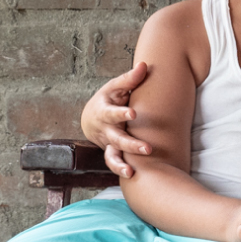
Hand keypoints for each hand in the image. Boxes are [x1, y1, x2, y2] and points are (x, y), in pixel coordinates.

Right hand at [83, 62, 151, 177]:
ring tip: (131, 172)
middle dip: (130, 144)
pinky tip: (132, 176)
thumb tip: (144, 65)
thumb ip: (130, 79)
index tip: (134, 114)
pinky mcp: (111, 152)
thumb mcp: (116, 87)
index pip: (113, 112)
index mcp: (105, 111)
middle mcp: (105, 129)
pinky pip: (113, 163)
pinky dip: (120, 170)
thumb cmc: (109, 99)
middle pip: (116, 138)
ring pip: (112, 155)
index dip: (122, 113)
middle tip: (148, 149)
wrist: (92, 117)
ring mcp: (107, 143)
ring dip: (120, 164)